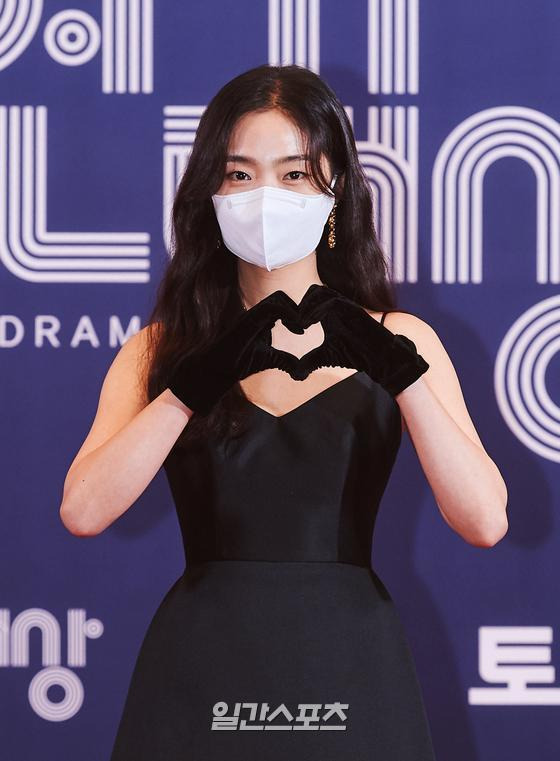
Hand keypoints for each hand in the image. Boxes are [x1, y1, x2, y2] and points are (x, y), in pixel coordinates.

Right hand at [167, 290, 303, 413]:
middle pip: (281, 297)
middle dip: (297, 307)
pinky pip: (272, 308)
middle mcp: (257, 313)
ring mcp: (253, 315)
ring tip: (301, 326)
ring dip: (294, 310)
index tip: (303, 330)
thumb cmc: (240, 362)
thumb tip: (300, 370)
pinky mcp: (249, 320)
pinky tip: (296, 328)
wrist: (219, 369)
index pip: (282, 304)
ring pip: (278, 298)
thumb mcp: (270, 360)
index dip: (295, 314)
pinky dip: (288, 315)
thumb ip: (284, 360)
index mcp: (262, 319)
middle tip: (304, 326)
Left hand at [293, 284, 429, 396]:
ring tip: (301, 324)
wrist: (378, 358)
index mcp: (329, 313)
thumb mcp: (326, 358)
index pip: (309, 300)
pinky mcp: (353, 309)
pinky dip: (317, 310)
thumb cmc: (355, 354)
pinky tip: (310, 324)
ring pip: (320, 291)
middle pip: (313, 291)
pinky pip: (332, 301)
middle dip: (301, 305)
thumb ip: (310, 362)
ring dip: (307, 306)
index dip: (297, 311)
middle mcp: (337, 306)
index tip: (292, 328)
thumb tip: (295, 374)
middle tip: (294, 324)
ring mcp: (345, 305)